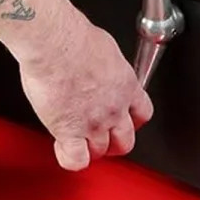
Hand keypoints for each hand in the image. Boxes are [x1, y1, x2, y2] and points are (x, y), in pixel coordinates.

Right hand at [17, 11, 152, 170]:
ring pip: (100, 152)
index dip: (132, 121)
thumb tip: (101, 66)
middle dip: (114, 142)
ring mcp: (93, 122)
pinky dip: (70, 158)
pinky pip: (76, 160)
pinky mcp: (69, 131)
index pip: (142, 113)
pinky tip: (62, 146)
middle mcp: (114, 107)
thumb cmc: (77, 38)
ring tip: (79, 140)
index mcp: (126, 85)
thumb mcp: (106, 49)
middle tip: (103, 137)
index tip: (125, 120)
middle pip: (125, 141)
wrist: (57, 43)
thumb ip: (108, 67)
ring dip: (91, 149)